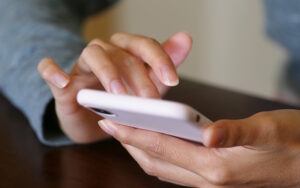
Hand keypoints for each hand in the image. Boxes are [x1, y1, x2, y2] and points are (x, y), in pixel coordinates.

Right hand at [38, 32, 192, 143]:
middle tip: (148, 100)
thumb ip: (163, 63)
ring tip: (117, 94)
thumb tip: (186, 38)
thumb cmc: (119, 100)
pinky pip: (50, 69)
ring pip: (93, 54)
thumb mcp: (146, 84)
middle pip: (123, 53)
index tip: (173, 80)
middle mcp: (106, 53)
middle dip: (138, 76)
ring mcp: (82, 66)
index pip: (145, 45)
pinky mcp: (62, 81)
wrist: (91, 121)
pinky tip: (63, 81)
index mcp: (126, 52)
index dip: (160, 59)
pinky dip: (53, 72)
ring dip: (107, 72)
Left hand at [99, 109, 299, 186]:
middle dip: (129, 142)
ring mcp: (209, 180)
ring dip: (141, 147)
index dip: (135, 133)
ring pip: (163, 165)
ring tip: (125, 128)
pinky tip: (156, 136)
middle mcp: (208, 178)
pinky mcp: (213, 174)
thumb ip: (237, 132)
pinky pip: (175, 164)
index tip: (112, 121)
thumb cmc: (293, 144)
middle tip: (109, 122)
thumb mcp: (269, 130)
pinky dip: (159, 150)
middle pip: (155, 160)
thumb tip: (207, 132)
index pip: (163, 148)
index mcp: (217, 168)